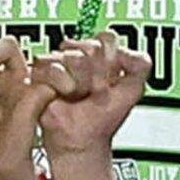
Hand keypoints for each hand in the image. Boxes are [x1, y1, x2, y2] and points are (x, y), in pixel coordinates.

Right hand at [33, 36, 147, 163]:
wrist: (84, 140)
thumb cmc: (103, 118)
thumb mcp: (134, 89)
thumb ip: (141, 63)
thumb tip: (125, 51)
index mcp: (100, 54)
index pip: (107, 39)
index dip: (112, 60)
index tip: (112, 80)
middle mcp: (78, 55)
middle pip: (91, 46)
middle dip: (98, 75)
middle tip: (95, 92)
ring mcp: (57, 62)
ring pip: (73, 56)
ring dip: (81, 82)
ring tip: (79, 96)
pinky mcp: (39, 73)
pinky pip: (53, 68)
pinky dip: (62, 84)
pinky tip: (64, 95)